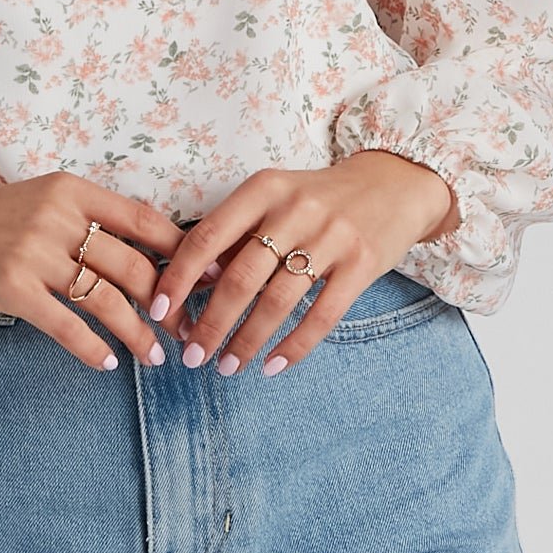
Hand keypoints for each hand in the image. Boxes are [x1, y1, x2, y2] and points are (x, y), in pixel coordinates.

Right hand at [0, 173, 185, 372]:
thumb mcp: (37, 204)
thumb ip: (83, 222)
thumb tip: (142, 258)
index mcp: (71, 190)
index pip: (145, 220)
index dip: (184, 253)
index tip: (210, 279)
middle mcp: (57, 216)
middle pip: (134, 265)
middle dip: (168, 304)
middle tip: (187, 331)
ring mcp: (33, 251)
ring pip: (107, 298)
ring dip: (138, 333)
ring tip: (155, 357)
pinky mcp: (11, 286)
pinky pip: (67, 324)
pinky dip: (93, 348)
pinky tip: (106, 364)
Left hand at [149, 153, 456, 377]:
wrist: (394, 185)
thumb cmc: (318, 199)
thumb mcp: (273, 200)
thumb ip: (235, 237)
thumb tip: (186, 286)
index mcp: (263, 188)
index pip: (208, 237)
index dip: (179, 277)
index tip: (159, 311)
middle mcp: (295, 209)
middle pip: (240, 276)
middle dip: (211, 322)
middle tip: (192, 355)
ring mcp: (332, 236)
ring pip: (278, 300)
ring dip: (247, 340)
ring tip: (227, 366)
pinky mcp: (362, 263)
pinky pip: (322, 315)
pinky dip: (294, 346)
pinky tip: (273, 366)